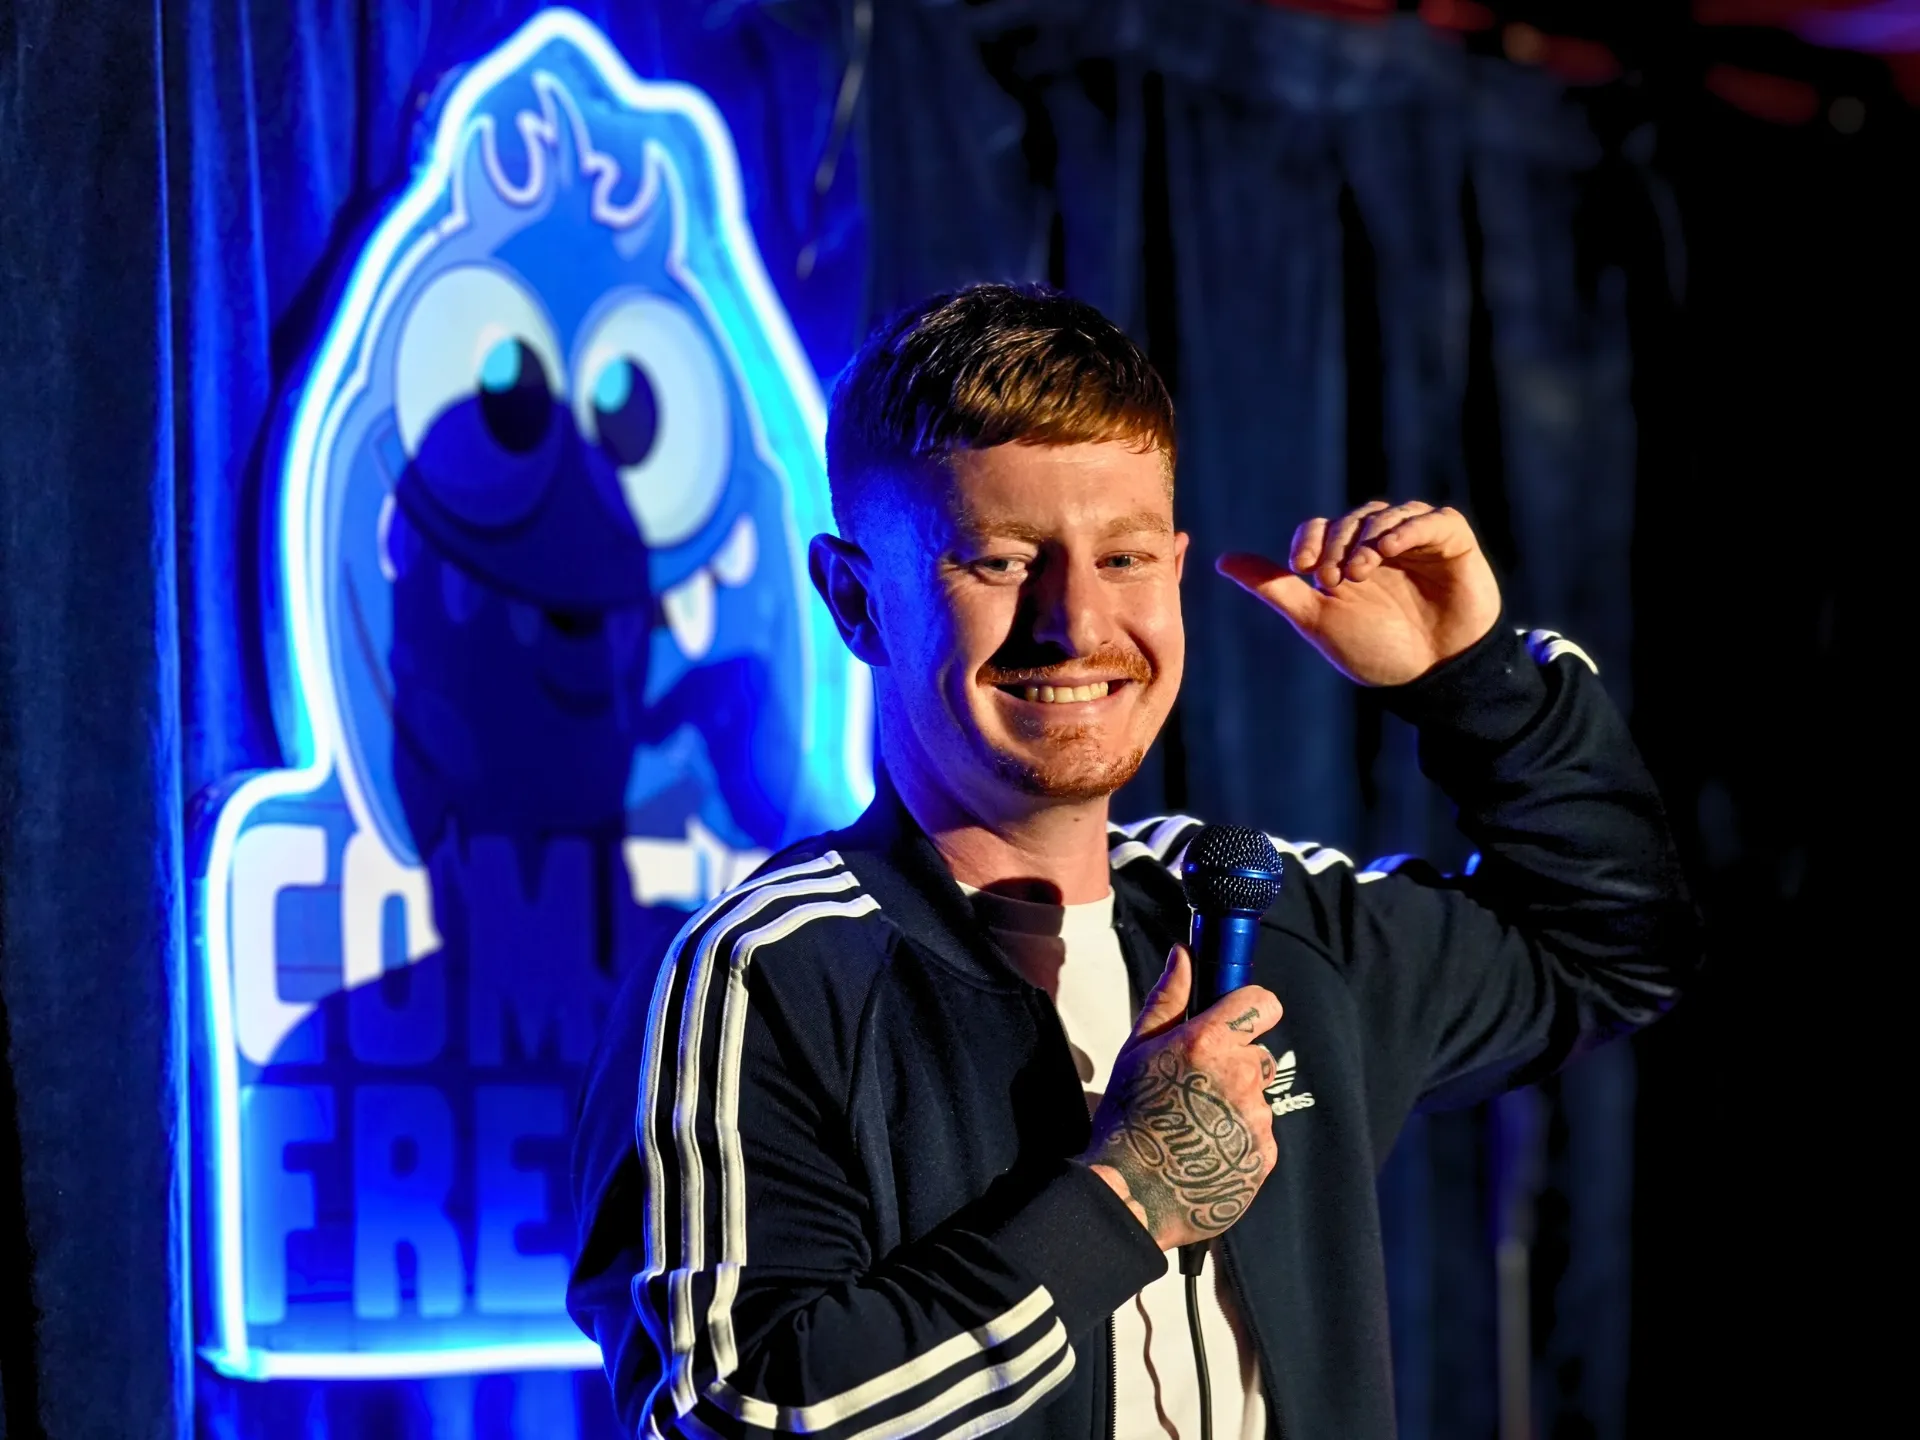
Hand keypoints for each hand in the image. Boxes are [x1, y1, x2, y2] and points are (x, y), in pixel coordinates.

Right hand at [1081, 947, 1280, 1250]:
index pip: (1263, 1003)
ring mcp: (1256, 1118)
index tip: (1236, 1023)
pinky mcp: (1265, 1155)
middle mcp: (1241, 1076)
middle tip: (1196, 1089)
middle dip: (1236, 1066)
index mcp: (1209, 1042)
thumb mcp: (1137, 1049)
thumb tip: (1185, 954)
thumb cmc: (1127, 1117)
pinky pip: (1261, 1135)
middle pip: (1259, 1055)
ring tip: (1197, 1127)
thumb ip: (1169, 998)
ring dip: (1237, 1106)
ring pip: (1259, 1097)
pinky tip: (1208, 1151)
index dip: (1251, 1010)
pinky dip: (1240, 1141)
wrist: (1131, 1193)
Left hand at [1217, 500, 1500, 686]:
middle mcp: (1378, 545)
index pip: (1318, 528)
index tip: (1302, 570)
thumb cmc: (1374, 650)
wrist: (1430, 676)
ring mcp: (1416, 541)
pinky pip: (1431, 520)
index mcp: (1344, 559)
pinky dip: (1408, 528)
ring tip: (1360, 571)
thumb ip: (1273, 588)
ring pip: (1385, 515)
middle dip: (1335, 545)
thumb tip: (1222, 561)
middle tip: (1332, 580)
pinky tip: (1390, 549)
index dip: (1307, 541)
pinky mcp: (1451, 541)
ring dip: (1366, 537)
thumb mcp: (1316, 619)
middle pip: (1349, 521)